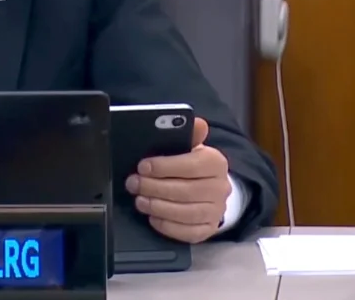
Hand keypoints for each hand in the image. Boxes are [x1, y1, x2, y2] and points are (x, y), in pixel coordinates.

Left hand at [124, 117, 230, 243]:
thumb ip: (190, 134)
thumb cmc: (191, 164)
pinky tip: (153, 217)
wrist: (209, 187)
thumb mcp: (190, 146)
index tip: (142, 166)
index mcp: (216, 162)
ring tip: (139, 200)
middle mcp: (221, 188)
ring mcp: (216, 211)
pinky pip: (188, 233)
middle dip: (154, 188)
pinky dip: (168, 226)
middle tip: (133, 184)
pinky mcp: (209, 229)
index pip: (191, 165)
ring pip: (186, 213)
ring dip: (158, 207)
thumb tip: (197, 122)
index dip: (164, 167)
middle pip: (186, 191)